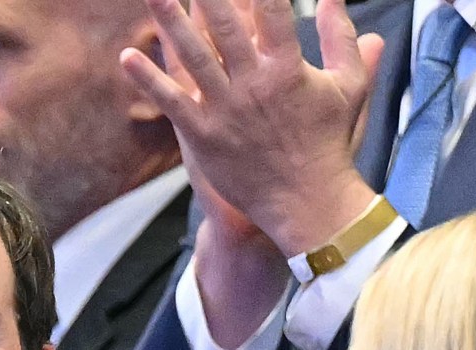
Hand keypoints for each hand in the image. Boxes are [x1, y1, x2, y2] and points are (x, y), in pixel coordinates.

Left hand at [122, 0, 384, 256]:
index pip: (271, 12)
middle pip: (223, 25)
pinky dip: (149, 80)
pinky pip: (172, 103)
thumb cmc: (330, 143)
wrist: (308, 203)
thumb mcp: (348, 87)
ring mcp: (226, 110)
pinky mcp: (205, 136)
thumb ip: (341, 39)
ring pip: (192, 56)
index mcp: (289, 69)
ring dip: (169, 21)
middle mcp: (254, 85)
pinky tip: (126, 56)